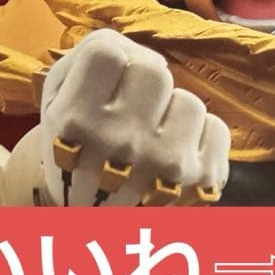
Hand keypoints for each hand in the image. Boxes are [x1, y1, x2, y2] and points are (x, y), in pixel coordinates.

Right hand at [39, 29, 230, 206]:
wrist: (95, 223)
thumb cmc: (77, 149)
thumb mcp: (56, 101)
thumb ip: (90, 53)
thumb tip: (148, 53)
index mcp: (77, 121)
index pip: (107, 52)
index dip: (113, 62)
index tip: (110, 86)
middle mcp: (121, 143)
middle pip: (154, 70)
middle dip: (145, 87)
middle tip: (134, 115)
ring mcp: (165, 164)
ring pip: (190, 101)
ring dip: (174, 116)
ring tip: (154, 141)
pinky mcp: (201, 182)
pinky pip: (218, 129)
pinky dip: (201, 139)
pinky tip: (177, 157)